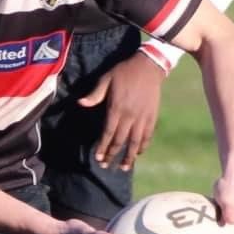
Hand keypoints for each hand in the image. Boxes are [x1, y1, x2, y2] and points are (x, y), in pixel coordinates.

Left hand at [77, 51, 163, 170]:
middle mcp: (130, 115)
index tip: (98, 158)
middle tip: (106, 166)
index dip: (103, 147)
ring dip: (129, 156)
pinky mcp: (152, 116)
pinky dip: (143, 146)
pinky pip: (147, 135)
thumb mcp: (106, 79)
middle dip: (112, 155)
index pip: (108, 133)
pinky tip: (138, 153)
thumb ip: (95, 94)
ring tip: (124, 168)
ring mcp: (142, 117)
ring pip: (135, 141)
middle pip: (120, 141)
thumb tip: (81, 103)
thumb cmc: (124, 72)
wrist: (149, 66)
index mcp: (117, 107)